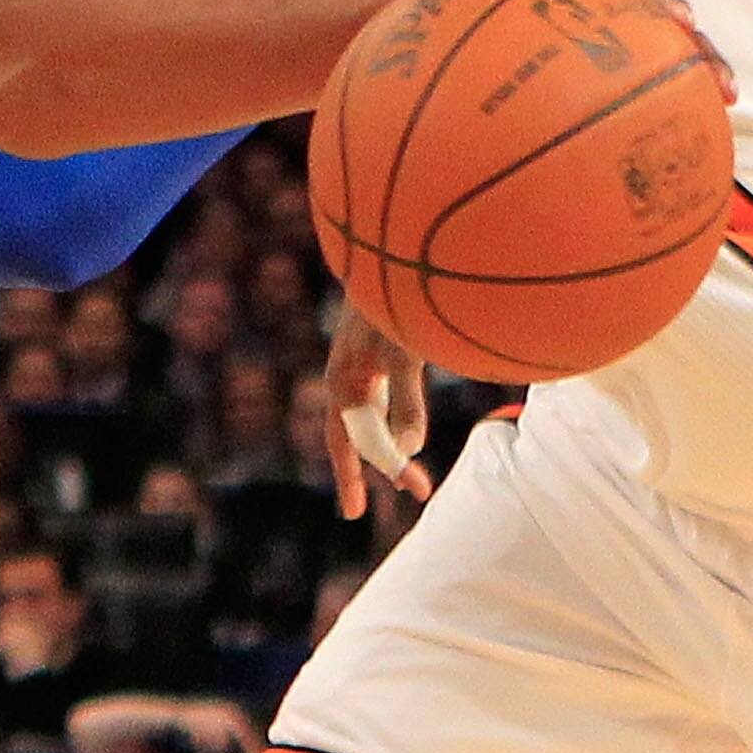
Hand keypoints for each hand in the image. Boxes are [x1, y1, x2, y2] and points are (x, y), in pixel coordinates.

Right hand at [322, 301, 435, 521]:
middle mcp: (346, 376)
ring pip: (363, 417)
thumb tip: (409, 449)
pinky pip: (375, 397)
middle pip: (351, 435)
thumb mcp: (404, 353)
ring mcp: (358, 363)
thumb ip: (407, 404)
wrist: (387, 247)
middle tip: (373, 506)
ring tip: (393, 470)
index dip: (378, 472)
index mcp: (343, 383)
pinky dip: (386, 419)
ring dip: (376, 446)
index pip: (359, 442)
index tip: (401, 498)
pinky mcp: (375, 350)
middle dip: (365, 470)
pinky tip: (397, 424)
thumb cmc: (395, 299)